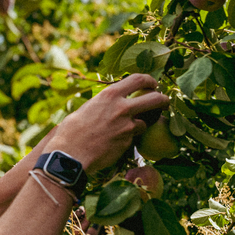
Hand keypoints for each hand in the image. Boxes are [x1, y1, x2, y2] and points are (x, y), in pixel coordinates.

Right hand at [44, 74, 168, 174]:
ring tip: (128, 131)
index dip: (149, 80)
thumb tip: (107, 104)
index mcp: (109, 95)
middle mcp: (122, 108)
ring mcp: (127, 126)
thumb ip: (102, 104)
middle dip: (163, 100)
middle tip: (164, 103)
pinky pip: (134, 138)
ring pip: (145, 122)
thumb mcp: (85, 110)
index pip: (138, 79)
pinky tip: (115, 143)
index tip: (152, 85)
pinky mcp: (128, 142)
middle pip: (155, 98)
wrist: (70, 155)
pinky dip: (128, 140)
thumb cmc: (70, 132)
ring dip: (140, 125)